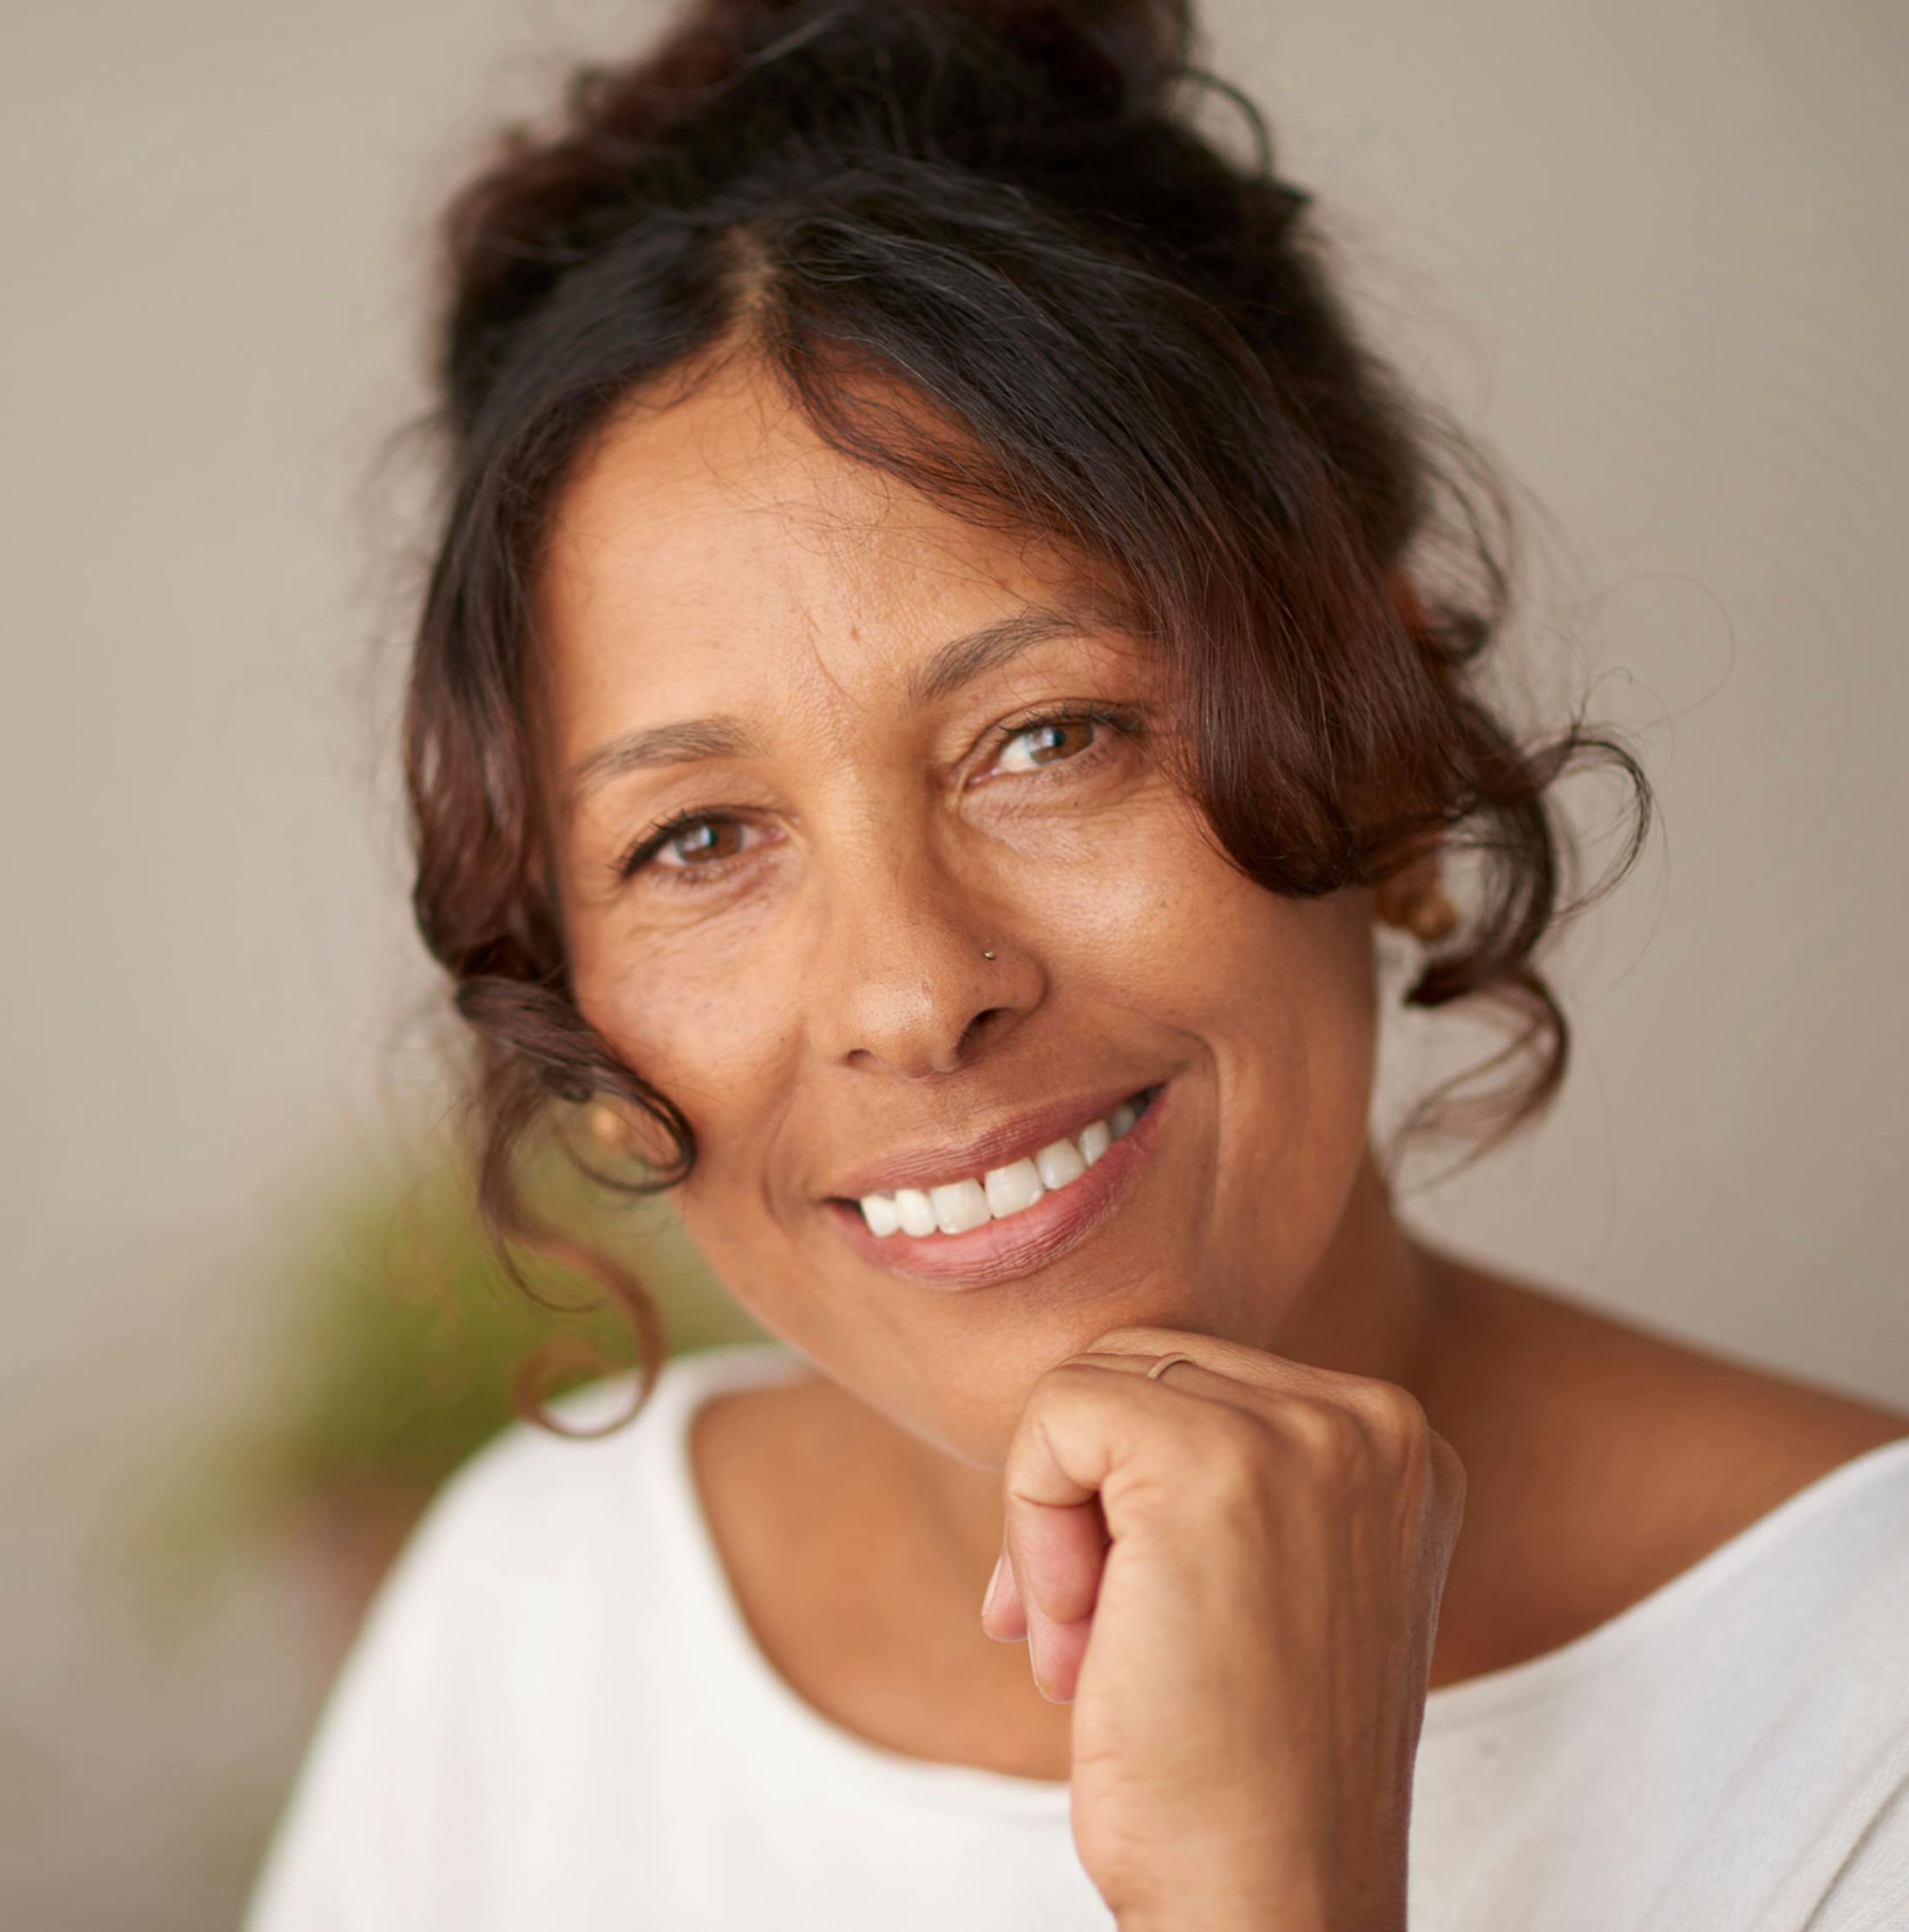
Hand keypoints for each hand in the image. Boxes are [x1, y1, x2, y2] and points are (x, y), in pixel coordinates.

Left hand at [979, 1324, 1465, 1931]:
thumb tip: (1071, 1408)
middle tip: (1091, 1640)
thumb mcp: (1270, 1584)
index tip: (1124, 1622)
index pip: (1197, 1380)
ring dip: (1053, 1523)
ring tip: (1089, 1649)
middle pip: (1140, 1366)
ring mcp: (1307, 1434)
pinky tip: (1076, 1640)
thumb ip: (1215, 1475)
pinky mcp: (1214, 1463)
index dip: (1121, 1495)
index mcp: (1396, 1447)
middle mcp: (1374, 1421)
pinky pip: (1056, 1417)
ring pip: (1089, 1387)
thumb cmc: (1243, 1770)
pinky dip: (1030, 1526)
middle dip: (1081, 1499)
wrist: (1271, 1907)